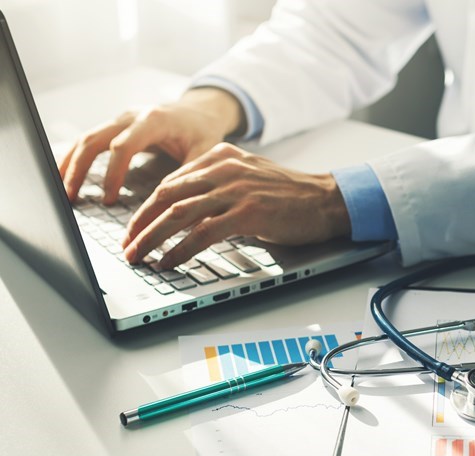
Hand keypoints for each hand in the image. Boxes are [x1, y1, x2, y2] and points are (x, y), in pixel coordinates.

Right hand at [59, 88, 243, 203]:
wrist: (199, 111)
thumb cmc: (203, 132)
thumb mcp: (205, 152)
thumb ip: (190, 174)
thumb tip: (173, 204)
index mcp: (154, 120)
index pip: (123, 146)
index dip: (113, 173)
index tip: (109, 199)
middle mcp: (131, 116)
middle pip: (94, 139)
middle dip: (79, 169)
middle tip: (71, 198)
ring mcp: (120, 120)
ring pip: (86, 138)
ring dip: (70, 164)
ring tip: (61, 191)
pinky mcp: (115, 127)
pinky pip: (89, 140)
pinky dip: (74, 157)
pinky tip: (64, 176)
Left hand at [121, 143, 350, 268]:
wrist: (327, 201)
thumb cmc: (291, 196)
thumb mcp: (250, 179)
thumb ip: (219, 186)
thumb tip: (188, 212)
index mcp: (221, 156)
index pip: (172, 181)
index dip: (148, 207)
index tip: (135, 228)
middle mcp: (224, 169)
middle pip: (167, 195)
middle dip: (141, 223)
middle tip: (127, 245)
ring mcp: (235, 190)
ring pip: (179, 213)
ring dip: (153, 238)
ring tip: (139, 256)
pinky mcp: (247, 212)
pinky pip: (203, 232)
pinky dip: (180, 249)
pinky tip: (169, 261)